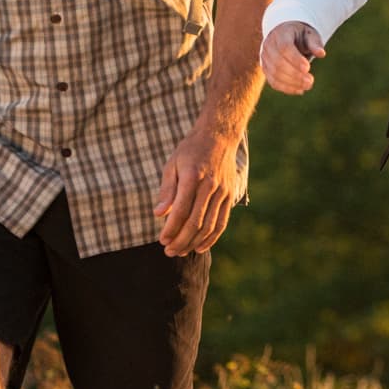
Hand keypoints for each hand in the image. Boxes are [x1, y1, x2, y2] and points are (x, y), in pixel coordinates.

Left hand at [155, 121, 242, 255]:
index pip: (180, 210)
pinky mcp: (230, 195)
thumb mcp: (172, 164)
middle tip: (169, 252)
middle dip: (181, 240)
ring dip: (194, 242)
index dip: (171, 229)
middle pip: (196, 222)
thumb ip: (166, 190)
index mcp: (192, 176)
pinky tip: (200, 247)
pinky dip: (212, 237)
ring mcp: (223, 191)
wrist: (219, 136)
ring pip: (210, 225)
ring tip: (181, 252)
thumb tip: (158, 214)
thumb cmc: (190, 151)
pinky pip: (222, 222)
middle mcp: (210, 185)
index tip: (162, 240)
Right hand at [262, 20, 324, 95]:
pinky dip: (287, 88)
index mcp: (280, 34)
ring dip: (292, 83)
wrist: (286, 36)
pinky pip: (274, 82)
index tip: (308, 68)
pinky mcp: (266, 69)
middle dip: (295, 74)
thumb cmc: (301, 35)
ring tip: (308, 86)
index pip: (284, 48)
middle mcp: (268, 45)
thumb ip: (315, 43)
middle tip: (311, 81)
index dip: (295, 59)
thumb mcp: (310, 35)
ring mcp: (264, 58)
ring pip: (275, 74)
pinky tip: (300, 90)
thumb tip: (321, 53)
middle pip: (278, 63)